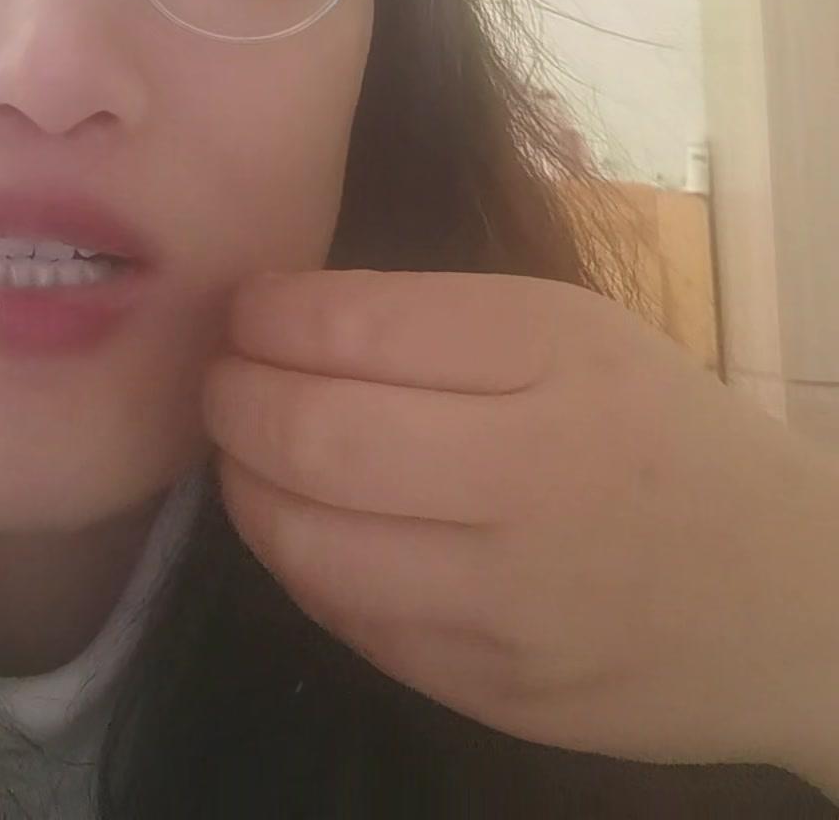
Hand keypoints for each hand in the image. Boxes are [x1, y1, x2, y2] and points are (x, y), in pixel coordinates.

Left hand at [202, 269, 838, 778]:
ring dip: (244, 487)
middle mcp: (534, 476)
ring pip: (312, 546)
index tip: (245, 307)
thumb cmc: (667, 433)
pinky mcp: (495, 693)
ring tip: (239, 451)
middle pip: (317, 437)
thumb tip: (284, 318)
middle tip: (217, 377)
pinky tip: (299, 526)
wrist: (789, 596)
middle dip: (232, 398)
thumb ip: (441, 324)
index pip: (360, 327)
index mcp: (560, 357)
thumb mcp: (579, 332)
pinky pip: (352, 625)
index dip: (270, 314)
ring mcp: (512, 602)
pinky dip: (302, 566)